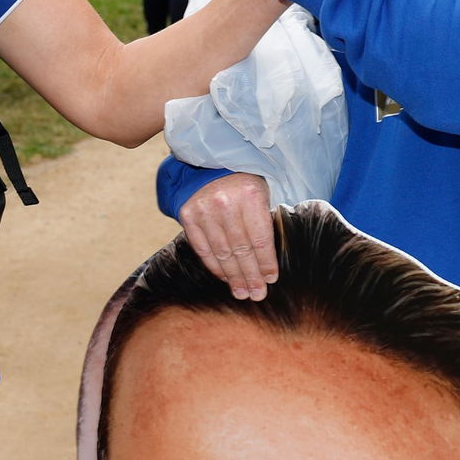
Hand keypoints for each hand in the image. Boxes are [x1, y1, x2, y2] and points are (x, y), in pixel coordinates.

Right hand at [178, 173, 277, 299]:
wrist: (209, 166)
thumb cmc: (242, 185)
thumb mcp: (260, 195)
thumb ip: (263, 223)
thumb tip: (268, 264)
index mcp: (250, 196)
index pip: (260, 238)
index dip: (266, 263)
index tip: (271, 280)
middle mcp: (225, 203)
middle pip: (241, 249)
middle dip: (251, 276)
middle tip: (257, 294)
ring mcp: (204, 210)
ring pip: (222, 253)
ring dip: (233, 277)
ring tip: (242, 293)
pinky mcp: (188, 216)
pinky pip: (203, 249)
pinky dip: (215, 267)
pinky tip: (225, 278)